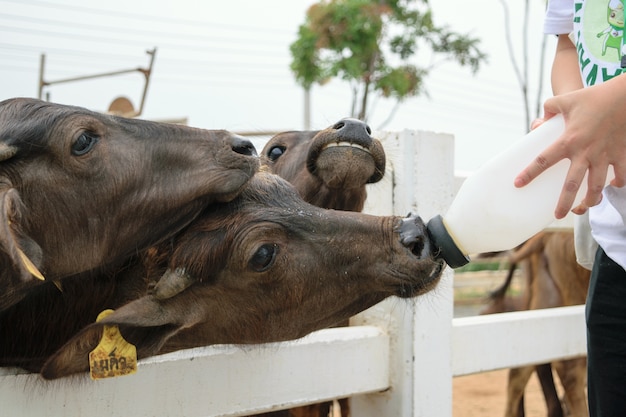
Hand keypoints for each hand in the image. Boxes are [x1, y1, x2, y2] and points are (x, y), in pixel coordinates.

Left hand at [514, 80, 625, 218]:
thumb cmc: (594, 96)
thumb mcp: (566, 100)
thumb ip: (549, 109)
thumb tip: (539, 122)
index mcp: (569, 140)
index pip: (543, 160)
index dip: (529, 173)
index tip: (518, 184)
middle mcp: (586, 151)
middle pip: (572, 184)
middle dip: (564, 203)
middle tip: (557, 216)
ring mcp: (606, 154)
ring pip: (598, 186)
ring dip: (591, 200)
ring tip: (583, 208)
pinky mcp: (622, 153)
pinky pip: (622, 174)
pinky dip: (618, 183)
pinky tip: (612, 187)